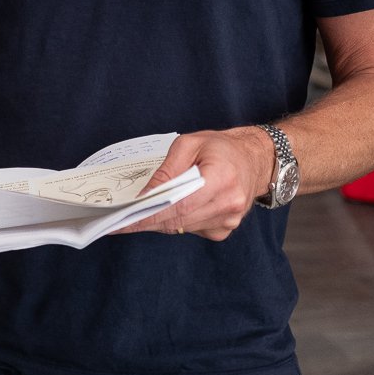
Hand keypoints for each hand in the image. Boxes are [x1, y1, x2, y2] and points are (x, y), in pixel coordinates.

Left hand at [112, 127, 273, 241]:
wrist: (255, 160)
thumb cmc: (221, 148)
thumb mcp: (189, 144)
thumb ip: (167, 170)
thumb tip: (145, 195)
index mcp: (222, 178)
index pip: (179, 204)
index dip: (150, 214)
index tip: (125, 220)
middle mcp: (229, 203)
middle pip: (178, 219)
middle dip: (146, 220)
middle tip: (118, 221)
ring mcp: (229, 220)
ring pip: (182, 227)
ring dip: (159, 222)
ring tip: (135, 215)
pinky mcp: (225, 229)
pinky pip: (192, 229)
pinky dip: (176, 221)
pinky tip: (167, 211)